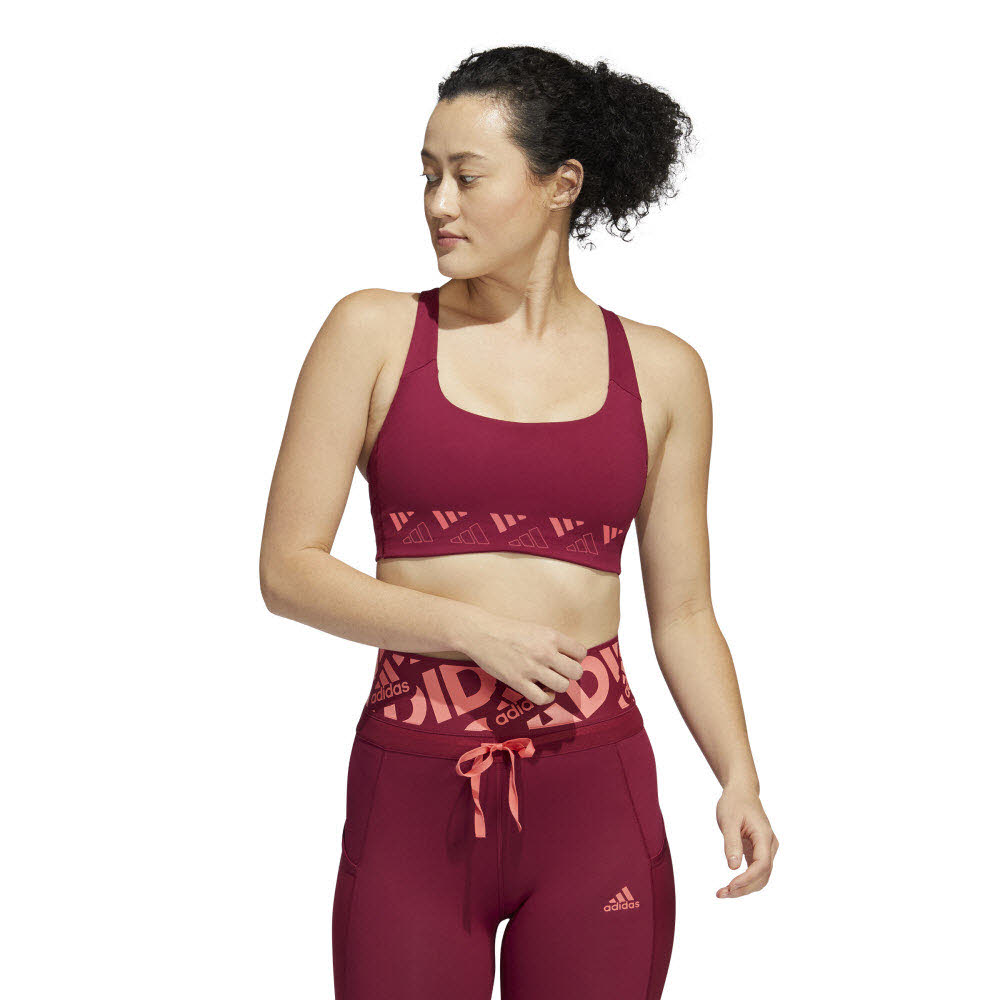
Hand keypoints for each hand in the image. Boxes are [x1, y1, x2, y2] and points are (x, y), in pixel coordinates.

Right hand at [459, 615, 588, 706]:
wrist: (481, 633)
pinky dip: (546, 698)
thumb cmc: (508, 630)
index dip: (577, 658)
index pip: (581, 652)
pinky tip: (542, 691)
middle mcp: (544, 652)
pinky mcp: (518, 682)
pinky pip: (542, 699)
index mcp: (551, 636)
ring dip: (559, 686)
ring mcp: (532, 669)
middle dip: (571, 674)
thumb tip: (569, 656)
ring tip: (551, 681)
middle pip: (576, 672)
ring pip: (563, 686)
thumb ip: (553, 641)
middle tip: (561, 672)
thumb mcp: (536, 628)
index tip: (568, 659)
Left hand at [715, 784, 777, 897]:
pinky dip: (745, 881)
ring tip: (723, 893)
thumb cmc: (734, 803)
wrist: (741, 792)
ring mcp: (766, 850)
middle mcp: (769, 845)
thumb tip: (733, 867)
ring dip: (745, 888)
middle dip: (744, 888)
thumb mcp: (728, 820)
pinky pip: (756, 871)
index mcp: (764, 836)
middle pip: (763, 875)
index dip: (748, 879)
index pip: (762, 864)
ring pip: (761, 877)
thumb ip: (731, 842)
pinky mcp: (759, 852)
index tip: (730, 886)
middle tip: (721, 894)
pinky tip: (730, 886)